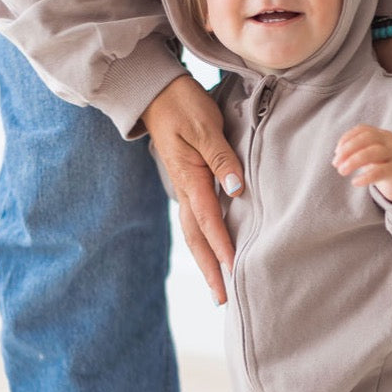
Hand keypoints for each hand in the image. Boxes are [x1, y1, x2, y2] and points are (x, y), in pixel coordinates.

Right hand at [142, 75, 243, 304]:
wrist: (156, 92)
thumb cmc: (183, 104)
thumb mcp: (205, 126)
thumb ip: (222, 158)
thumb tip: (236, 189)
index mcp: (189, 178)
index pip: (208, 220)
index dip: (222, 247)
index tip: (234, 270)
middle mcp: (184, 188)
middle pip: (196, 238)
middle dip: (209, 269)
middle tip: (223, 299)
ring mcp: (184, 186)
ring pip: (194, 232)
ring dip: (206, 260)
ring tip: (218, 286)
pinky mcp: (188, 181)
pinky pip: (196, 218)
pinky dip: (204, 240)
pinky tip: (214, 251)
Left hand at [333, 124, 391, 203]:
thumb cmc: (384, 166)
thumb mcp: (373, 154)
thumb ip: (358, 150)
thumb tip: (338, 156)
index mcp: (383, 135)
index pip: (363, 130)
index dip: (347, 139)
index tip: (336, 152)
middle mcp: (391, 142)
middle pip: (368, 138)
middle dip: (348, 149)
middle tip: (335, 164)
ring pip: (373, 152)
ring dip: (353, 161)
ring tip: (341, 171)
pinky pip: (380, 171)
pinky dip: (365, 176)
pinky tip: (355, 182)